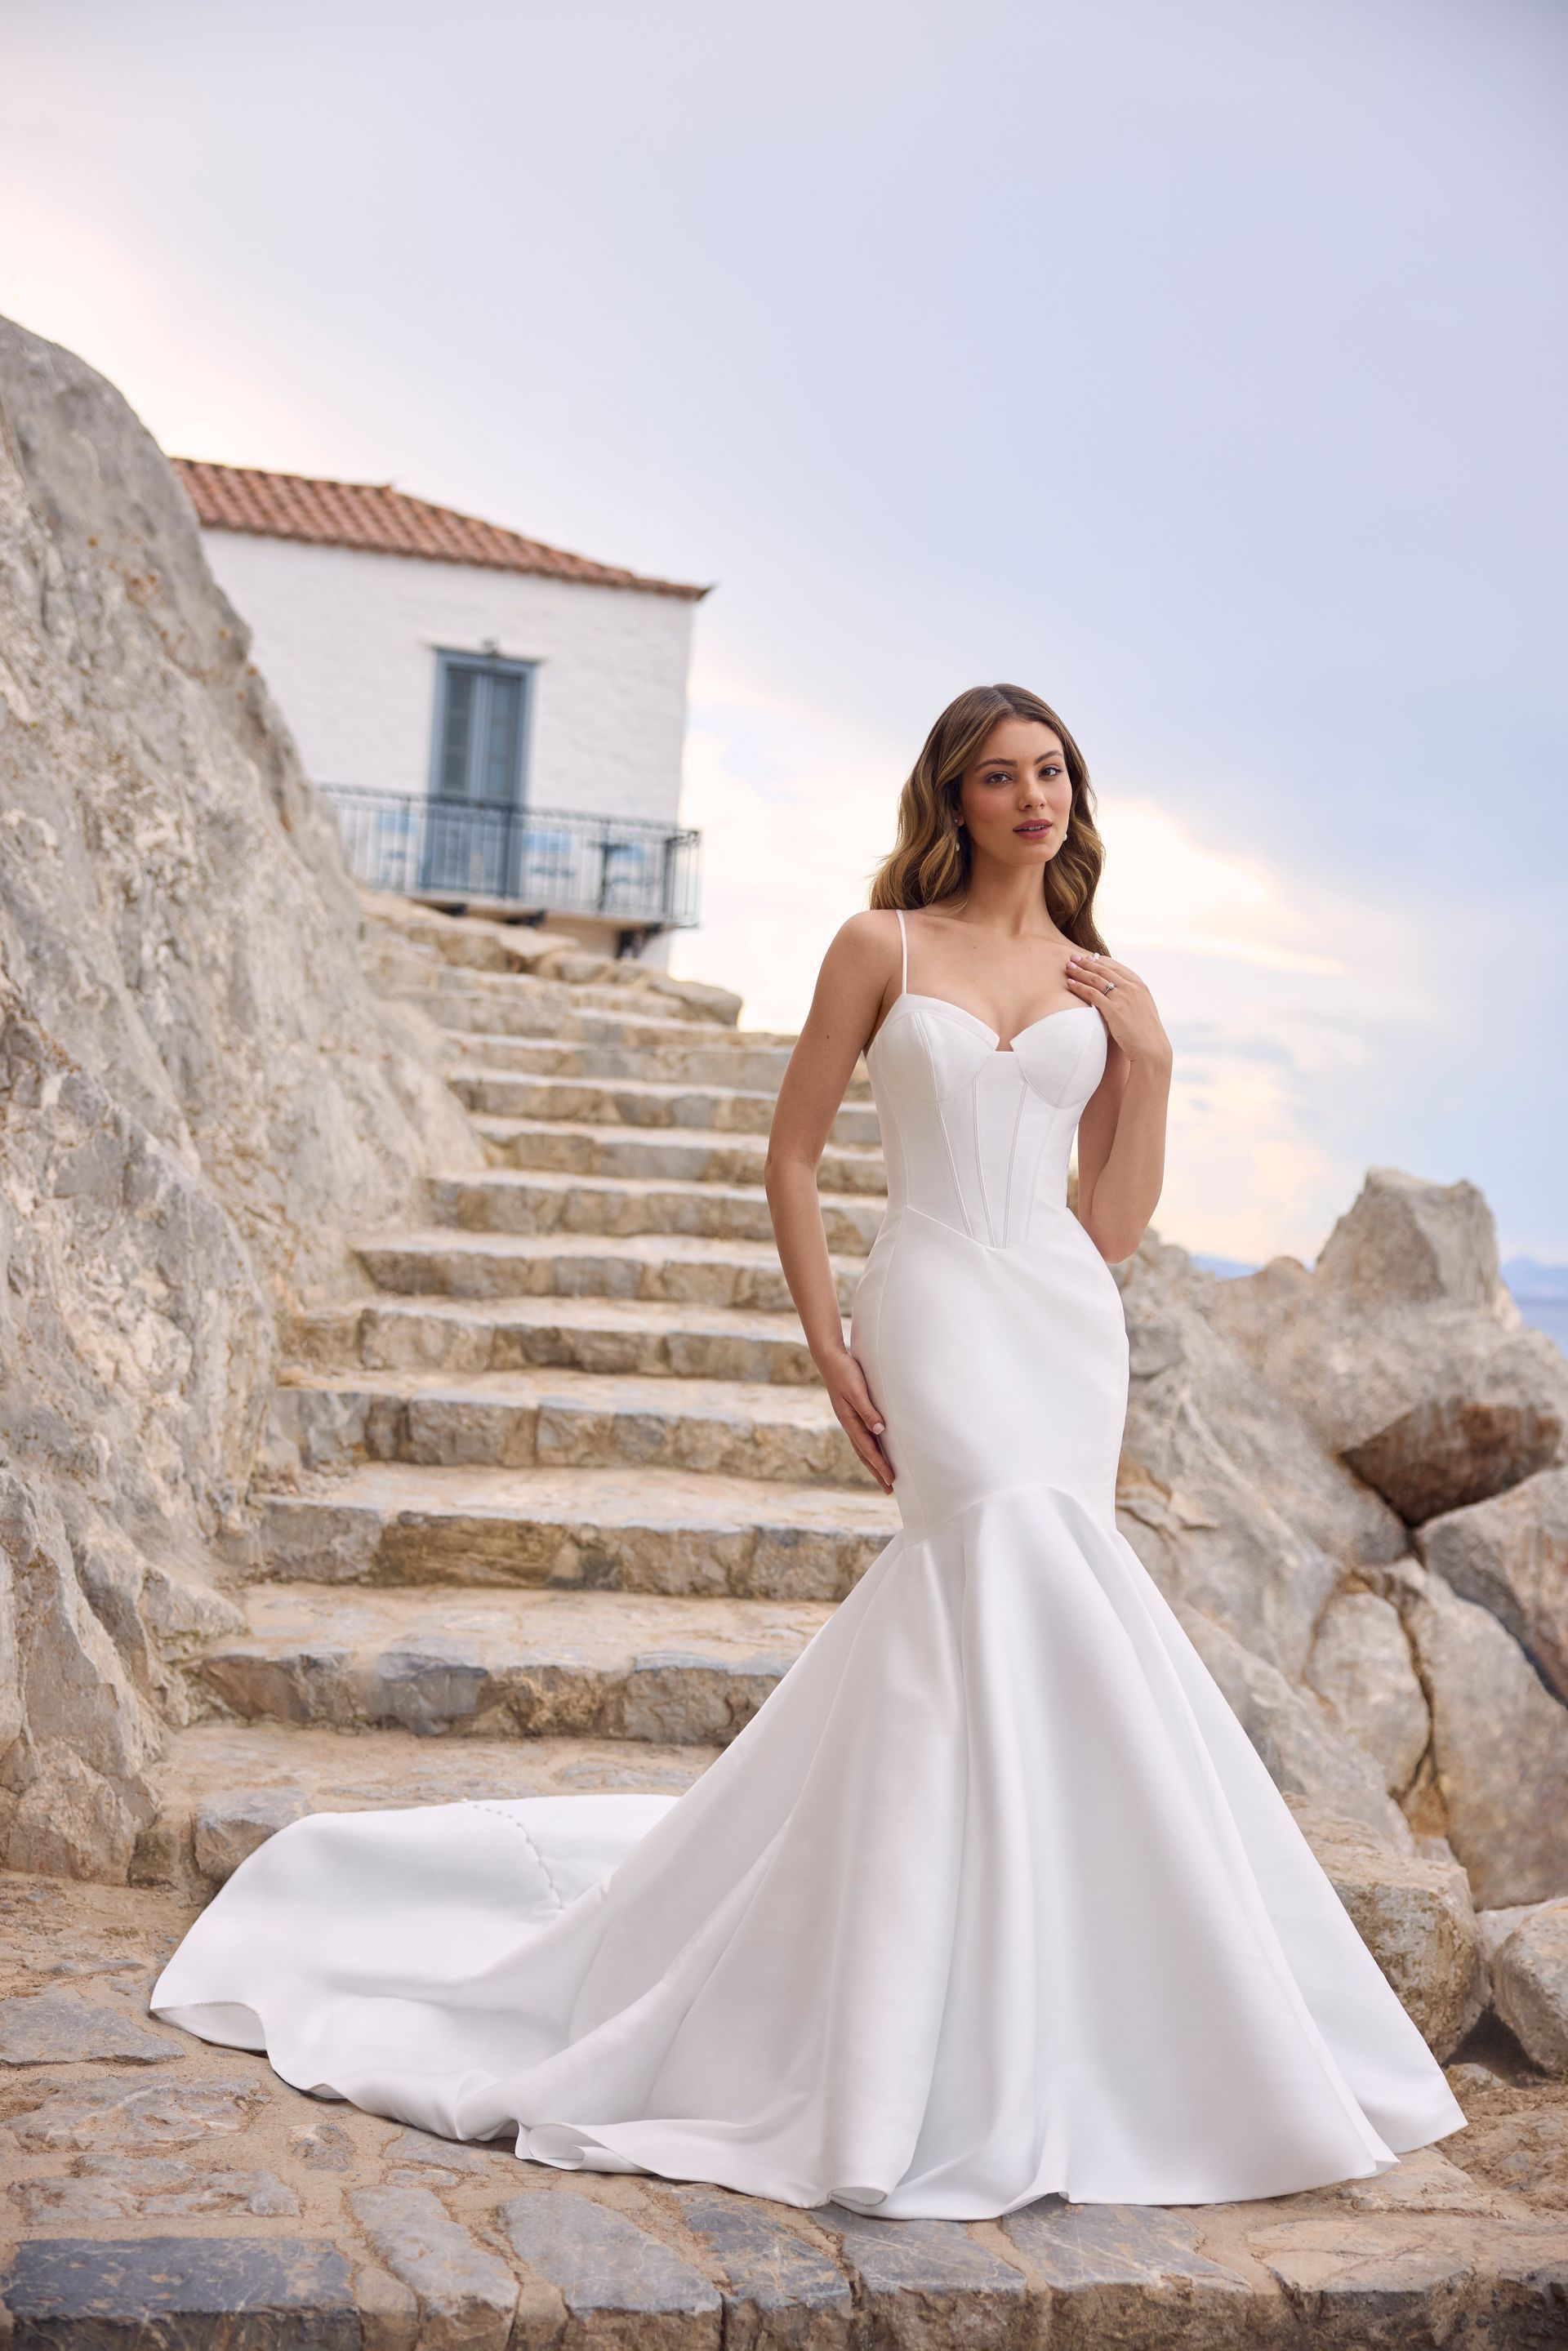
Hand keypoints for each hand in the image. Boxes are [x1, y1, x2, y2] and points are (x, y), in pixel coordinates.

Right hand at [817, 1345, 894, 1492]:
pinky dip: (870, 1447)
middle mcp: (849, 1423)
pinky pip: (862, 1436)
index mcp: (849, 1421)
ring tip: (883, 1476)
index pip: (868, 1449)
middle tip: (889, 1489)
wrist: (830, 1358)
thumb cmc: (845, 1372)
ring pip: (863, 1446)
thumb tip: (879, 1431)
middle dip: (877, 1471)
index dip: (880, 1465)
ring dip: (873, 1462)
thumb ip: (867, 1411)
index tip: (891, 1480)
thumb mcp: (857, 1391)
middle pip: (864, 1454)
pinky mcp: (852, 1412)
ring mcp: (849, 1419)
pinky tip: (876, 1448)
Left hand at [1065, 950, 1170, 1067]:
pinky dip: (1079, 987)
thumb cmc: (1145, 1032)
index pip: (1116, 967)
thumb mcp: (1142, 1008)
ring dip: (1080, 971)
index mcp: (1139, 985)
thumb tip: (1119, 992)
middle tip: (1073, 957)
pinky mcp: (1113, 1009)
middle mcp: (1131, 987)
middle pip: (1104, 970)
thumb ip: (1132, 996)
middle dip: (1086, 962)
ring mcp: (1122, 997)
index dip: (1100, 961)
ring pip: (1096, 979)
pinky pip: (1092, 994)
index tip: (1088, 957)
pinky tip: (1070, 984)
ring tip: (1068, 966)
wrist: (1151, 1048)